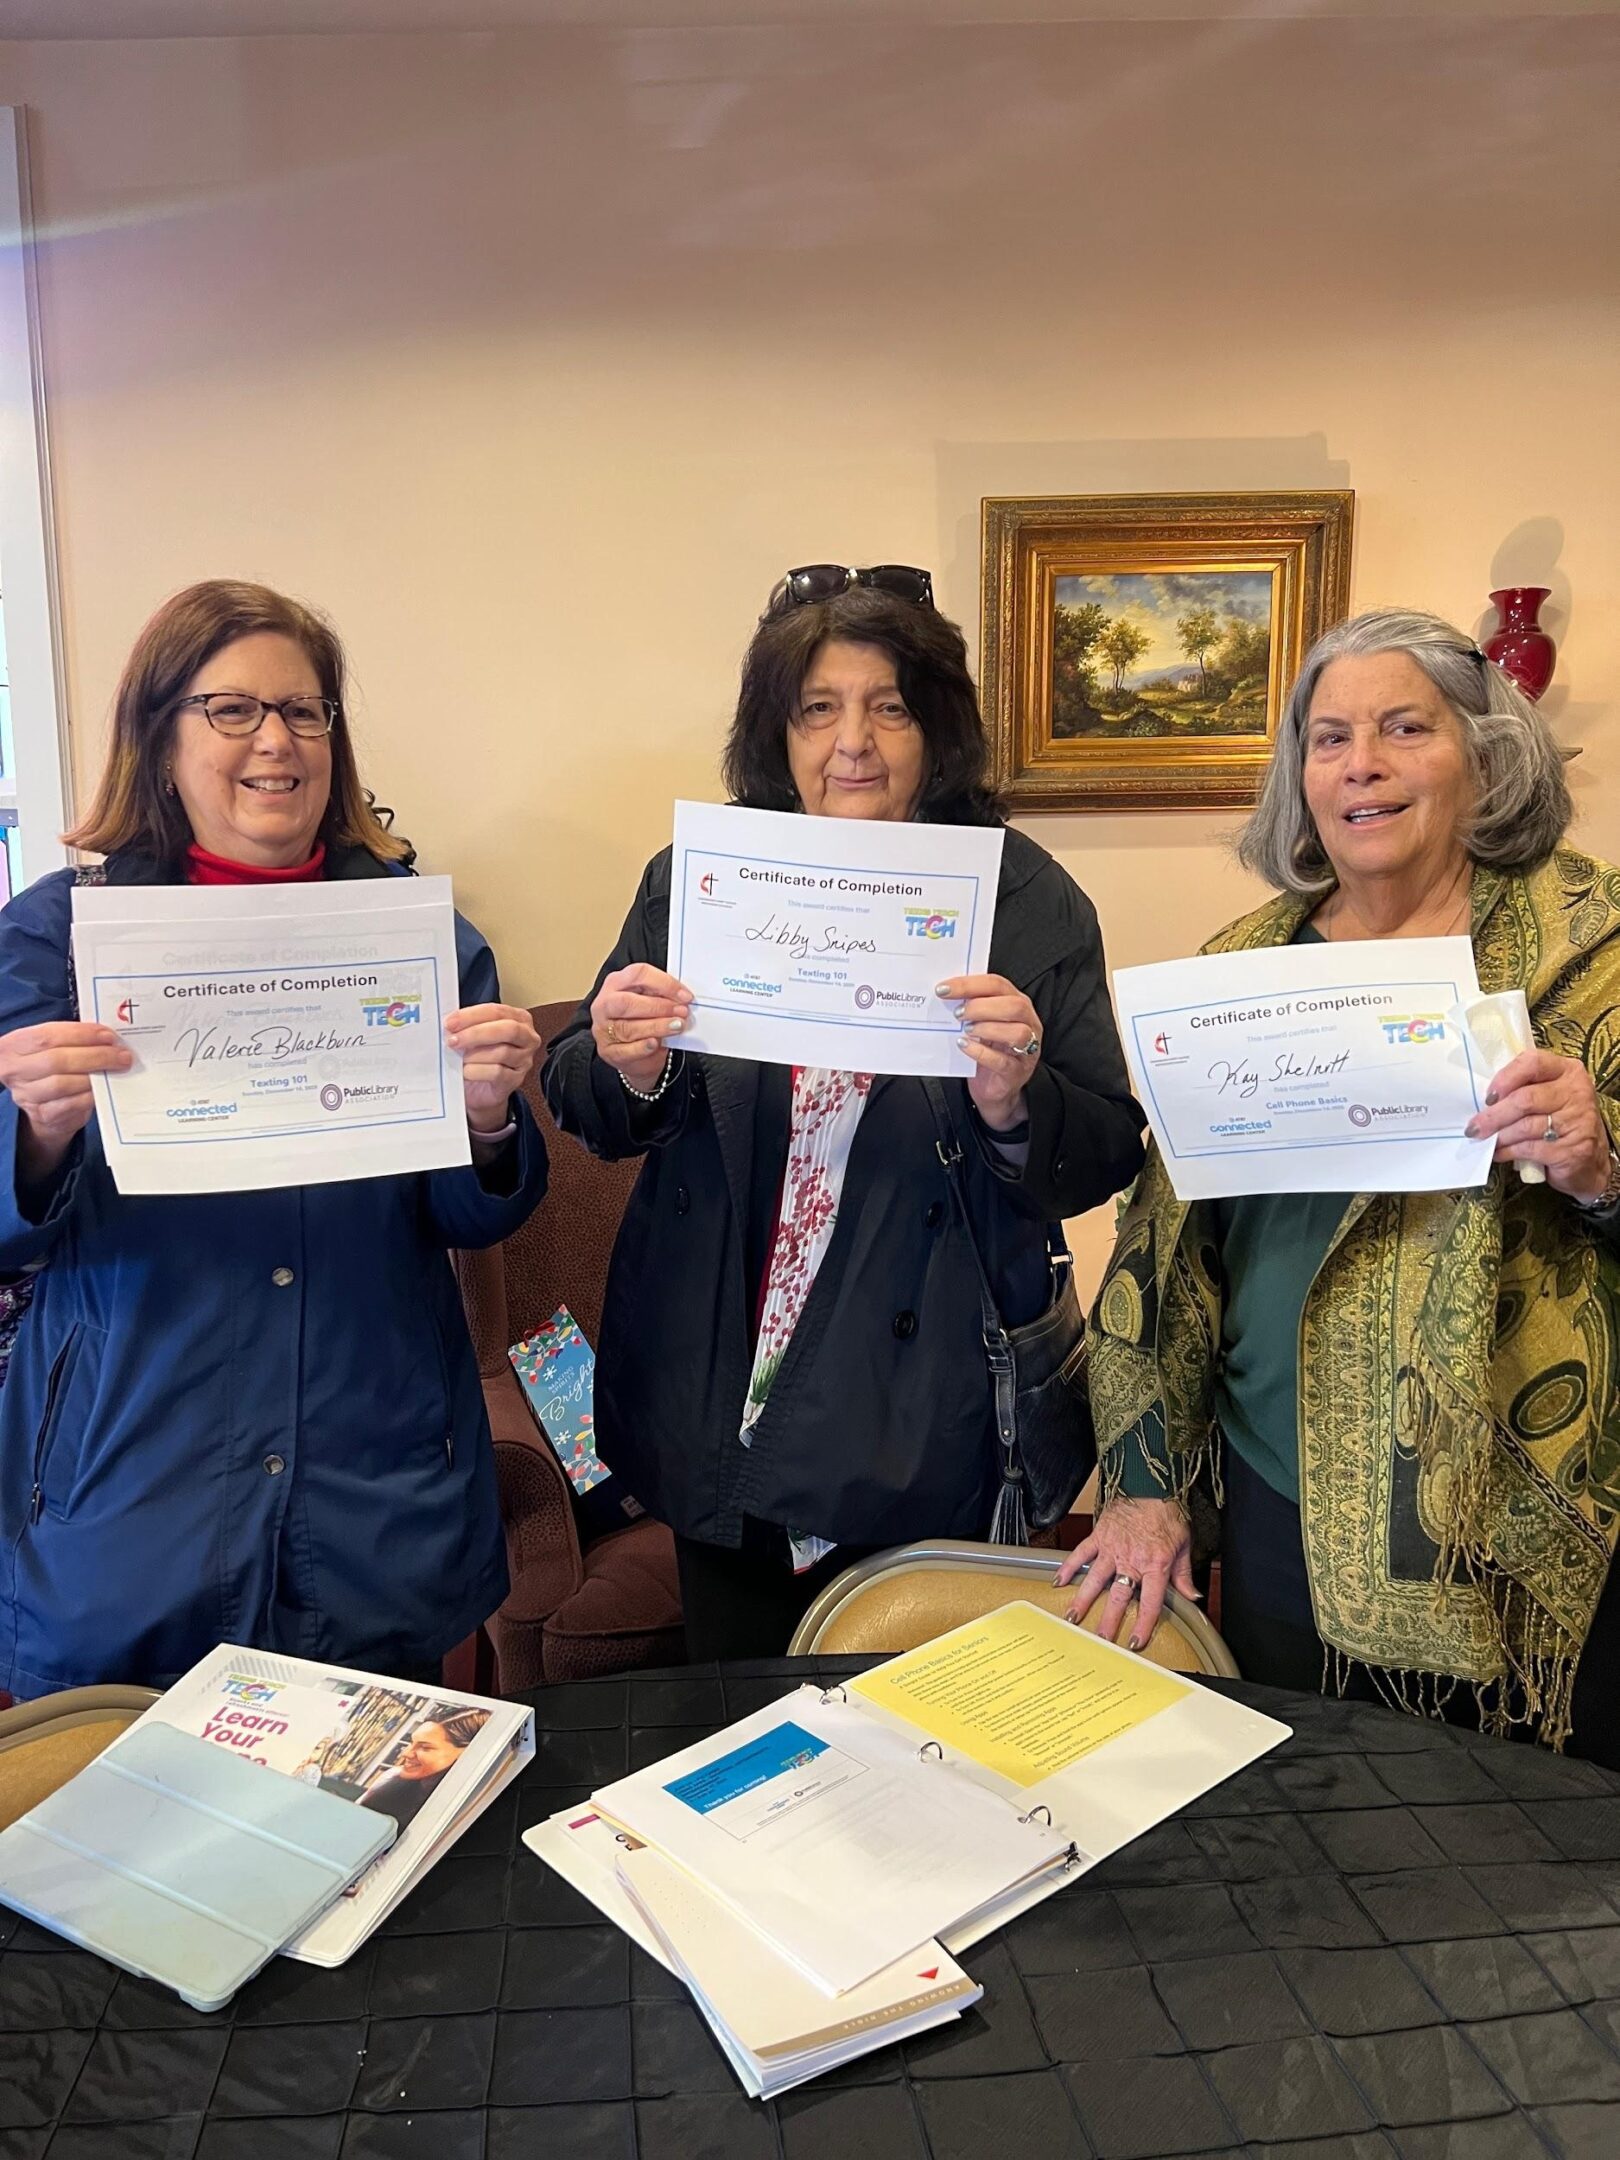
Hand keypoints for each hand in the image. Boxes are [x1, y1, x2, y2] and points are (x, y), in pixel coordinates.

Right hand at [0, 1021, 132, 1179]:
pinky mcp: (43, 1115)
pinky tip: (105, 1088)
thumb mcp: (52, 1048)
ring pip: (64, 1083)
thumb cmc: (52, 1068)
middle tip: (122, 1055)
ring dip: (96, 1076)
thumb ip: (72, 1039)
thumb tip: (108, 1037)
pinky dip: (91, 1095)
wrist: (43, 1105)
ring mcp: (27, 1095)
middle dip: (96, 1056)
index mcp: (15, 1045)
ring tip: (117, 1069)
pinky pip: (72, 1104)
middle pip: (58, 1060)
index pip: (49, 1036)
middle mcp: (16, 1070)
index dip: (82, 1034)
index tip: (109, 1036)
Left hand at [444, 1003, 540, 1132]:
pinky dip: (477, 1071)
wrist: (479, 1088)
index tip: (451, 1022)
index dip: (472, 1016)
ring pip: (502, 1052)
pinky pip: (497, 1073)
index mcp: (519, 1018)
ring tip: (457, 1057)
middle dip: (476, 1033)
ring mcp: (524, 1060)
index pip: (497, 1012)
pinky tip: (465, 1071)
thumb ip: (468, 1025)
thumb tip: (451, 1023)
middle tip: (453, 1040)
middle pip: (507, 1029)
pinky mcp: (516, 1079)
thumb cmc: (479, 1057)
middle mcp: (527, 1038)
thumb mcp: (475, 1035)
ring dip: (474, 1054)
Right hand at [590, 964, 692, 1091]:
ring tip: (676, 1026)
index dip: (664, 983)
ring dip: (656, 1026)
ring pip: (627, 1028)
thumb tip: (682, 999)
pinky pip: (625, 1050)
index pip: (638, 974)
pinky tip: (655, 1043)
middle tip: (681, 1011)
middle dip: (658, 1006)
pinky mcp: (607, 1051)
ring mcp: (603, 1028)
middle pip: (626, 1002)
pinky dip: (642, 1047)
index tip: (685, 995)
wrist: (631, 1051)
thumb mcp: (649, 1001)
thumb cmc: (640, 1019)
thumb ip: (662, 996)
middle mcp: (605, 1004)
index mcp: (615, 983)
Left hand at [937, 973, 1041, 1131]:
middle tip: (957, 1013)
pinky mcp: (1017, 1071)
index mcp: (1017, 1003)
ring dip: (987, 1028)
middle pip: (1014, 1005)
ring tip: (966, 1030)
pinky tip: (965, 1046)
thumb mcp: (980, 1023)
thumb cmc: (987, 1050)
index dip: (969, 984)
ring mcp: (1027, 1048)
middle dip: (981, 1006)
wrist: (994, 1088)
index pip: (997, 984)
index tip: (943, 989)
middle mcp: (1028, 1023)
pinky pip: (1003, 1061)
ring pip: (1017, 1032)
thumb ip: (970, 1007)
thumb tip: (943, 994)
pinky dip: (981, 1052)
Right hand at [1053, 1496, 1196, 1650]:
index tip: (1134, 1642)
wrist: (1151, 1484)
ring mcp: (1113, 1548)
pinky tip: (1058, 1581)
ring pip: (1096, 1580)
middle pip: (1119, 1597)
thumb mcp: (1183, 1545)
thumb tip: (1193, 1597)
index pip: (1150, 1602)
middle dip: (1108, 1621)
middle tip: (1099, 1641)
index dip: (1143, 1624)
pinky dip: (1069, 1567)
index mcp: (1155, 1565)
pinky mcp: (1099, 1536)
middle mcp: (1132, 1560)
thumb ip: (1184, 1575)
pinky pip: (1082, 1554)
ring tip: (1072, 1618)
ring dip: (1083, 1600)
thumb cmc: (1168, 1513)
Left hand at [1465, 1048, 1612, 1203]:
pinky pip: (1529, 1148)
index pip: (1533, 1062)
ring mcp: (1577, 1122)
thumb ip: (1524, 1088)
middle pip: (1525, 1099)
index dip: (1505, 1078)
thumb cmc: (1560, 1121)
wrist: (1590, 1160)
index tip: (1487, 1096)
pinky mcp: (1573, 1150)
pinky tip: (1499, 1153)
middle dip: (1494, 1115)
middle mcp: (1576, 1093)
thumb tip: (1484, 1099)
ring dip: (1499, 1135)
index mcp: (1568, 1071)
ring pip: (1525, 1126)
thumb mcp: (1548, 1095)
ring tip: (1486, 1140)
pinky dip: (1508, 1151)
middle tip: (1475, 1127)